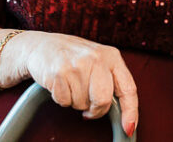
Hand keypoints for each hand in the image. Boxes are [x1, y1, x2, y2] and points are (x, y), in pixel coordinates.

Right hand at [14, 32, 137, 135]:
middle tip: (88, 107)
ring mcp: (77, 64)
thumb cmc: (74, 57)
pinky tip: (61, 83)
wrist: (42, 45)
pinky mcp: (59, 73)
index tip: (128, 128)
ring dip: (76, 101)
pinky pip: (64, 101)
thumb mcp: (98, 61)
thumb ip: (111, 80)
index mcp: (112, 56)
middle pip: (103, 100)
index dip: (130, 111)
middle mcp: (96, 58)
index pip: (128, 88)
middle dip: (95, 110)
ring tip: (71, 84)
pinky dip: (62, 98)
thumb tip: (125, 114)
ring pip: (82, 104)